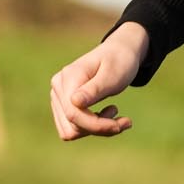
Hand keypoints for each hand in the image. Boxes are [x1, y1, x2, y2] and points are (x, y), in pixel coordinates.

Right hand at [49, 22, 147, 140]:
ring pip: (71, 130)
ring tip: (115, 115)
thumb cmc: (119, 61)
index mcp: (69, 76)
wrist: (119, 52)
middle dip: (100, 128)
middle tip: (125, 122)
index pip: (74, 113)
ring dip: (96, 130)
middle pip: (72, 125)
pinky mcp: (63, 105)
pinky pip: (72, 128)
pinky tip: (106, 116)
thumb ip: (94, 89)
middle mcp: (58, 87)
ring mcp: (58, 96)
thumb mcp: (113, 74)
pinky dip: (91, 128)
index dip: (97, 125)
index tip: (122, 124)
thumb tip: (74, 102)